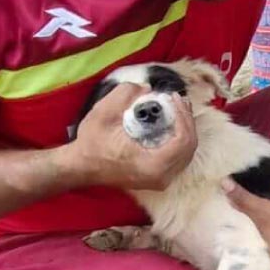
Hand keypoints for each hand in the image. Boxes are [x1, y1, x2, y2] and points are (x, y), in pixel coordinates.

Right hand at [67, 84, 195, 190]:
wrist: (80, 167)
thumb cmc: (91, 142)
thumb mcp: (104, 111)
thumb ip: (127, 93)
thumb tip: (148, 88)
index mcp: (152, 165)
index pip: (183, 141)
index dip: (183, 116)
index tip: (173, 98)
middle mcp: (161, 178)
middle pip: (189, 147)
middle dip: (187, 120)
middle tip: (177, 100)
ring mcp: (160, 181)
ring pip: (186, 153)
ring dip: (185, 128)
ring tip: (177, 107)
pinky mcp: (158, 179)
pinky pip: (178, 158)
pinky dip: (179, 139)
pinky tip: (172, 123)